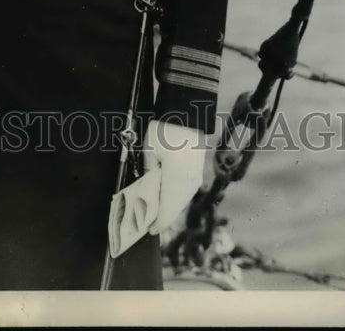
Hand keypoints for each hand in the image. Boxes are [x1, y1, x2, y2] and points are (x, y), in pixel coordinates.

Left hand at [142, 119, 205, 234]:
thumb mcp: (149, 151)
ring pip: (181, 201)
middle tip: (149, 223)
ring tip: (156, 212)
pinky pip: (186, 192)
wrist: (186, 113)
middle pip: (175, 209)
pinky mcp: (197, 171)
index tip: (148, 230)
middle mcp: (188, 184)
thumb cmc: (164, 130)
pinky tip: (168, 198)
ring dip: (169, 208)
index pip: (166, 211)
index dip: (157, 223)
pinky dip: (176, 198)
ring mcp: (195, 178)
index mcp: (175, 182)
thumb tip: (147, 188)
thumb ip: (148, 173)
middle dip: (162, 218)